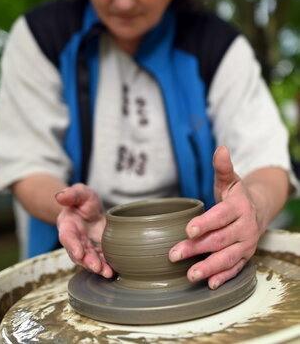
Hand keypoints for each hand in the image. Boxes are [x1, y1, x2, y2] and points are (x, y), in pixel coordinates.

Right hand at [56, 183, 113, 277]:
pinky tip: (114, 270)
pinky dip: (106, 266)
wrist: (90, 209)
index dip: (72, 245)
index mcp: (67, 226)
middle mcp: (75, 240)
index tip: (79, 253)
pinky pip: (101, 260)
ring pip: (90, 260)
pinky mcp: (97, 251)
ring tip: (107, 273)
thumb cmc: (82, 201)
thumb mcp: (80, 193)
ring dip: (98, 267)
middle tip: (97, 267)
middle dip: (88, 261)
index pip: (68, 237)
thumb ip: (71, 194)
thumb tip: (60, 196)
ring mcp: (86, 247)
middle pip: (79, 254)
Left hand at [169, 146, 259, 288]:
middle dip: (197, 248)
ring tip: (190, 274)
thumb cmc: (236, 195)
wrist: (258, 210)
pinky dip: (223, 277)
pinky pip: (235, 269)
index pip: (221, 216)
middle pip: (219, 240)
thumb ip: (222, 167)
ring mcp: (246, 244)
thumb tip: (221, 148)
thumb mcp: (229, 180)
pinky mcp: (245, 257)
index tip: (189, 229)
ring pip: (227, 258)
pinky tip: (210, 284)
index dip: (206, 223)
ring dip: (209, 267)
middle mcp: (245, 228)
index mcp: (239, 208)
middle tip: (174, 254)